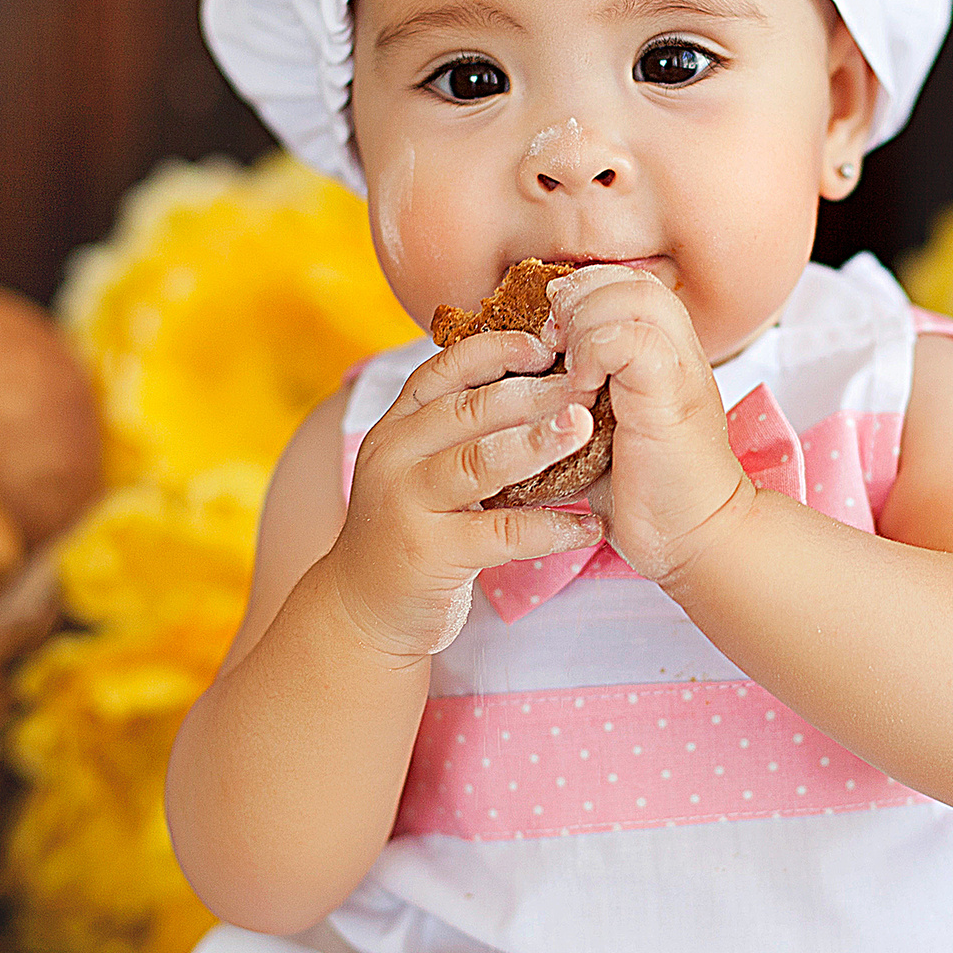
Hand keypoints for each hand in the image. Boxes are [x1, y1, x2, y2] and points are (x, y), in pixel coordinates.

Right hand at [322, 328, 608, 660]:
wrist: (361, 610)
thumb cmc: (409, 528)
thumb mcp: (418, 466)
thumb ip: (458, 429)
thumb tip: (539, 382)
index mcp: (397, 427)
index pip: (445, 369)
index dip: (496, 350)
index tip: (548, 343)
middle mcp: (395, 457)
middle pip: (470, 410)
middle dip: (535, 392)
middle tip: (588, 381)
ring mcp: (408, 505)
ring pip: (481, 462)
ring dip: (540, 442)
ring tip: (585, 429)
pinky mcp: (430, 554)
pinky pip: (503, 533)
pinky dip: (553, 528)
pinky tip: (592, 526)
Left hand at [545, 265, 754, 587]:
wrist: (696, 539)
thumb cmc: (646, 492)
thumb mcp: (601, 429)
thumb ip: (577, 393)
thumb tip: (514, 377)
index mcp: (663, 352)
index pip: (624, 281)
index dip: (582, 292)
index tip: (551, 335)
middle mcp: (678, 351)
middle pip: (630, 278)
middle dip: (579, 299)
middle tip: (553, 345)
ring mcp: (679, 370)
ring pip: (635, 295)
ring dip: (586, 323)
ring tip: (567, 368)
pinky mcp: (672, 396)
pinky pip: (633, 340)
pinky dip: (596, 352)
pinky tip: (579, 390)